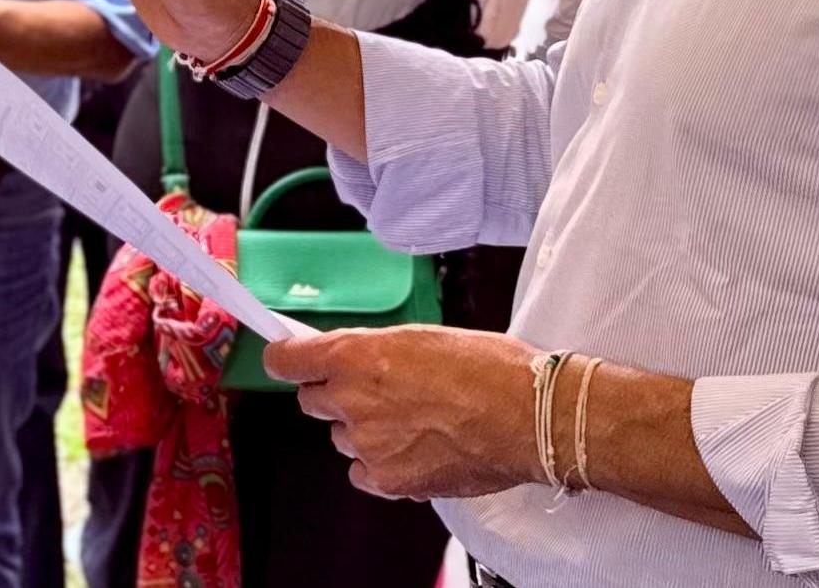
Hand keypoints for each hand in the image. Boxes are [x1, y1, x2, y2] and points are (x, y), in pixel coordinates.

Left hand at [267, 325, 540, 498]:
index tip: (288, 361)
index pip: (287, 360)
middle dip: (336, 396)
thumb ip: (373, 351)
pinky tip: (416, 450)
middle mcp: (353, 400)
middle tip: (377, 392)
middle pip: (312, 402)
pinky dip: (381, 465)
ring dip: (364, 431)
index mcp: (358, 355)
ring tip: (414, 422)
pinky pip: (362, 473)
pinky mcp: (389, 480)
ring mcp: (369, 444)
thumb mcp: (422, 337)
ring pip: (342, 438)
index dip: (287, 360)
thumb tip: (347, 359)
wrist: (531, 416)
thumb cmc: (490, 369)